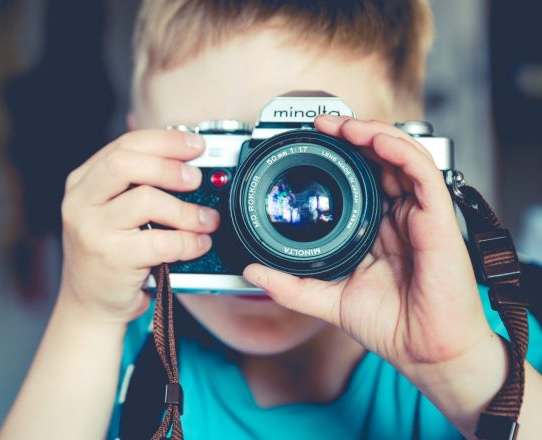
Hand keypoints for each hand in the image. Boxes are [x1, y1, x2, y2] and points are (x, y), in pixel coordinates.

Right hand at [59, 129, 219, 324]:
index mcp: (82, 182)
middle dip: (170, 166)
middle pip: (126, 163)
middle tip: (196, 178)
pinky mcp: (112, 259)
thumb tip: (186, 161)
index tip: (195, 145)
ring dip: (186, 209)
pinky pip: (160, 241)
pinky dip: (188, 241)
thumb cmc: (107, 254)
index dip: (164, 141)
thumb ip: (135, 184)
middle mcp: (81, 203)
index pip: (123, 145)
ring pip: (146, 200)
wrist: (89, 304)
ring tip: (205, 219)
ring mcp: (93, 231)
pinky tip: (198, 244)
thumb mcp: (109, 211)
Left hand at [242, 115, 500, 374]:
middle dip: (352, 134)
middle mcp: (400, 216)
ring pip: (402, 155)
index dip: (340, 155)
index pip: (362, 177)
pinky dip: (399, 150)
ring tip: (342, 125)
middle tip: (321, 124)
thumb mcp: (327, 299)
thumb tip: (251, 271)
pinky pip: (423, 172)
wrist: (424, 352)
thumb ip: (289, 285)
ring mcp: (420, 214)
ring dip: (372, 132)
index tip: (310, 142)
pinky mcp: (438, 218)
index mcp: (378, 228)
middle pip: (381, 158)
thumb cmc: (391, 325)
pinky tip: (375, 140)